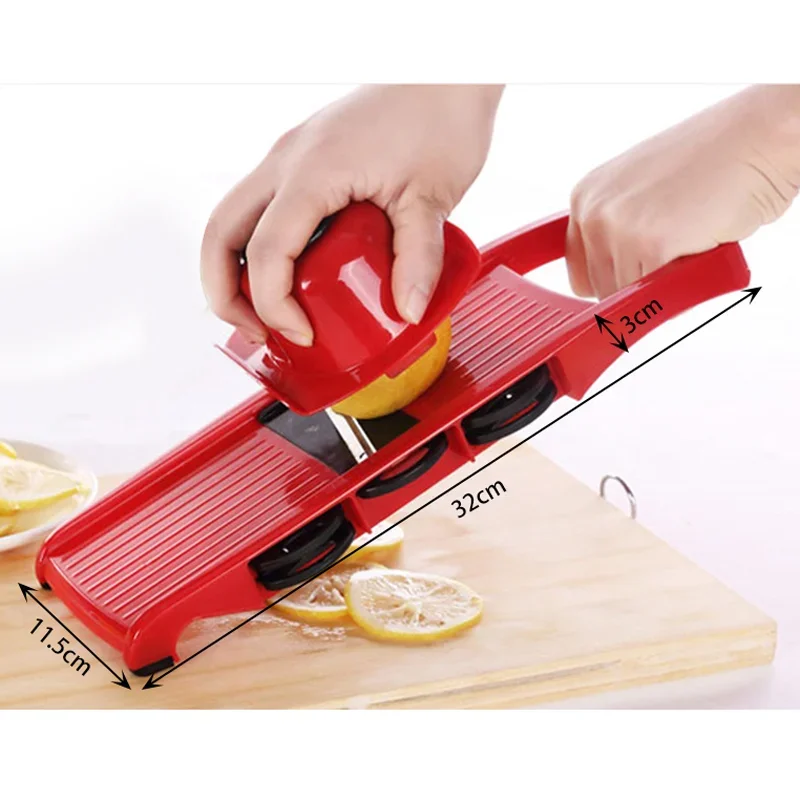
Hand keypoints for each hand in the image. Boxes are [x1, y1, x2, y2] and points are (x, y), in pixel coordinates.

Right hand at [201, 84, 503, 345]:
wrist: (444, 75)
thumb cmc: (438, 115)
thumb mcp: (434, 195)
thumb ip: (419, 256)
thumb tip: (408, 309)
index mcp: (312, 171)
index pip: (267, 252)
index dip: (274, 305)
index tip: (302, 334)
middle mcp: (287, 161)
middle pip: (220, 234)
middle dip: (224, 292)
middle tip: (256, 332)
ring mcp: (289, 158)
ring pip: (232, 219)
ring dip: (234, 271)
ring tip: (263, 312)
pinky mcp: (303, 162)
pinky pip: (262, 210)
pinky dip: (260, 249)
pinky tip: (290, 275)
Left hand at [566, 85, 799, 298]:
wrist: (760, 135)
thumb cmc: (715, 161)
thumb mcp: (642, 193)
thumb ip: (618, 230)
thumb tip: (612, 275)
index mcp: (586, 196)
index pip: (579, 272)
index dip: (611, 280)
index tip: (634, 277)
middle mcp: (594, 211)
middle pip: (603, 289)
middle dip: (640, 281)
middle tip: (678, 247)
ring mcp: (618, 228)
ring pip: (631, 296)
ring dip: (665, 282)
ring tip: (692, 239)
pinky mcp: (650, 244)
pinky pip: (660, 294)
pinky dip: (686, 284)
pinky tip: (702, 245)